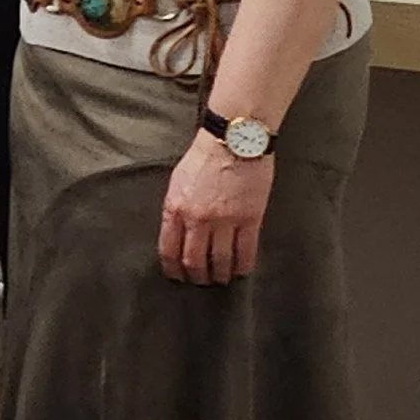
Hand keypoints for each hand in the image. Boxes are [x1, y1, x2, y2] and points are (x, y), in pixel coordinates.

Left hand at [157, 133, 273, 285]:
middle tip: (202, 281)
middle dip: (198, 276)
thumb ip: (176, 208)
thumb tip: (176, 232)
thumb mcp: (178, 181)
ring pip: (220, 261)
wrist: (234, 139)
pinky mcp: (249, 219)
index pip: (169, 250)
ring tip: (222, 279)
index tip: (178, 277)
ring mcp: (225, 221)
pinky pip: (245, 252)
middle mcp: (197, 219)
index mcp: (175, 209)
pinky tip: (242, 271)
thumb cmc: (205, 156)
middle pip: (194, 261)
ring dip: (220, 275)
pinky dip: (243, 266)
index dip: (173, 269)